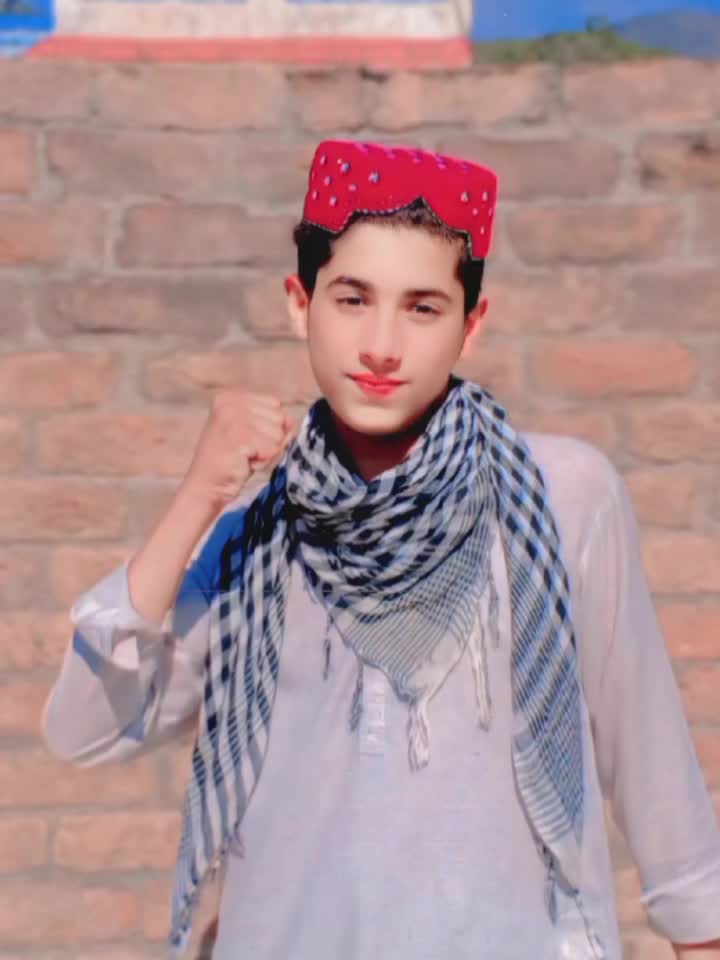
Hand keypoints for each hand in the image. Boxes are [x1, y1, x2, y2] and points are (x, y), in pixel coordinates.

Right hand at [179, 389, 294, 512]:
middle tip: (245, 452)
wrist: (206, 487)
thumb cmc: (232, 462)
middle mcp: (229, 401)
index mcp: (231, 396)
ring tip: (243, 458)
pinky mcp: (238, 436)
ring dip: (266, 453)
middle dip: (269, 441)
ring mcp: (232, 417)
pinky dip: (263, 462)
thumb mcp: (256, 434)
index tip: (246, 441)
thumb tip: (292, 420)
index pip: (275, 405)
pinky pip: (273, 449)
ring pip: (278, 435)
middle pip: (279, 418)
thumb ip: (276, 422)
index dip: (268, 429)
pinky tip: (243, 464)